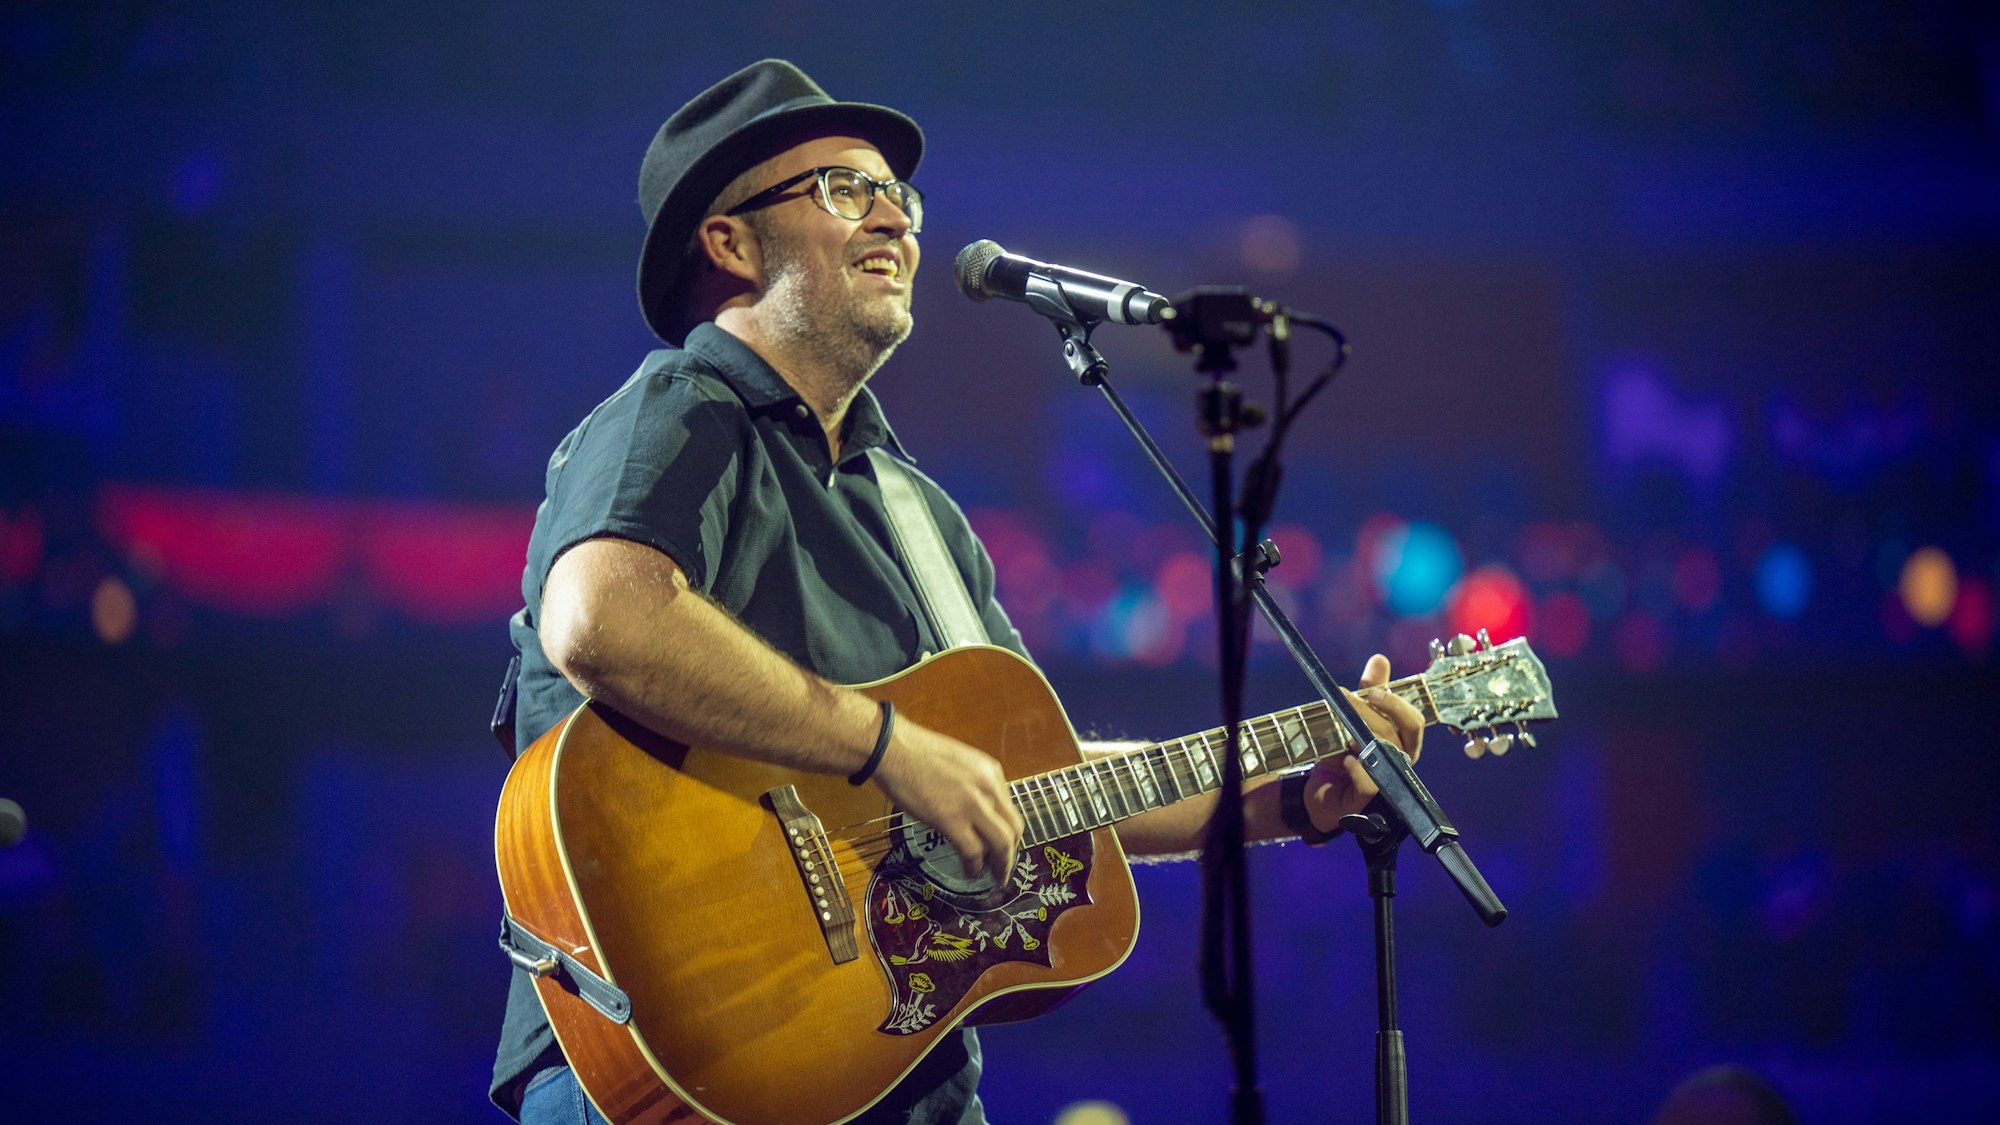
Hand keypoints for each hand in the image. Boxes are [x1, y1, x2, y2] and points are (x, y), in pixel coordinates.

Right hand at [870, 719, 1023, 883]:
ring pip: (1001, 843)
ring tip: (994, 877)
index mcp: (990, 772)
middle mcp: (988, 786)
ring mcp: (972, 803)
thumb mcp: (958, 763)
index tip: (1002, 845)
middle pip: (1014, 828)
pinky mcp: (951, 819)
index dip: (1008, 832)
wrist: (891, 748)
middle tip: (1003, 867)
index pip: (1009, 809)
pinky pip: (973, 851)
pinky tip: (970, 872)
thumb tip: (973, 809)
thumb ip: (972, 784)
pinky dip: (975, 867)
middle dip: (1011, 853)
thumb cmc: (915, 753)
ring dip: (1001, 866)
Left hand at [1300, 654, 1425, 832]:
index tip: (1373, 691)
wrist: (1318, 788)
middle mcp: (1400, 760)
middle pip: (1397, 732)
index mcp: (1403, 740)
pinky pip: (1370, 782)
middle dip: (1372, 712)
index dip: (1395, 703)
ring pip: (1385, 754)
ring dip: (1363, 736)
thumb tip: (1380, 659)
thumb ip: (1370, 692)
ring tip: (1343, 729)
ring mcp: (1387, 780)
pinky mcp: (1367, 797)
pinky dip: (1358, 768)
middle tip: (1346, 698)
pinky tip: (1345, 759)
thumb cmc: (1343, 752)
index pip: (1413, 720)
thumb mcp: (1353, 718)